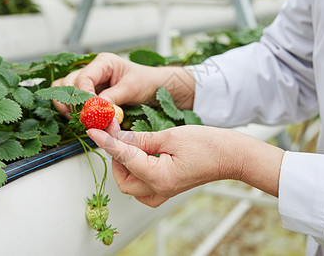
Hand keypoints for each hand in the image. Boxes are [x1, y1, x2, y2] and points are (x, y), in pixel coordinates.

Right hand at [52, 52, 194, 116]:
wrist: (154, 87)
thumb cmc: (145, 82)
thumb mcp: (131, 89)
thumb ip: (112, 98)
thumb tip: (96, 110)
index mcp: (103, 62)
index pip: (83, 78)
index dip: (83, 97)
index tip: (90, 113)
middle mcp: (92, 70)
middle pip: (67, 83)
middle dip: (72, 102)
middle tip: (84, 119)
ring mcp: (89, 81)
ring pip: (64, 91)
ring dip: (68, 107)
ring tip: (82, 120)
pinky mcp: (88, 93)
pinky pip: (72, 100)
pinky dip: (73, 110)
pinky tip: (84, 120)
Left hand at [87, 123, 284, 206]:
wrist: (229, 156)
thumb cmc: (207, 145)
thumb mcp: (170, 136)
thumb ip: (141, 139)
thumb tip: (118, 137)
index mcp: (160, 177)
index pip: (124, 158)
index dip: (107, 142)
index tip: (94, 131)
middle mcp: (159, 191)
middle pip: (123, 178)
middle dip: (116, 156)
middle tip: (115, 133)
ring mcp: (162, 193)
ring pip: (130, 183)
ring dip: (124, 163)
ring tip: (128, 142)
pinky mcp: (164, 190)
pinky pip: (140, 186)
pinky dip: (134, 170)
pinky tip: (139, 153)